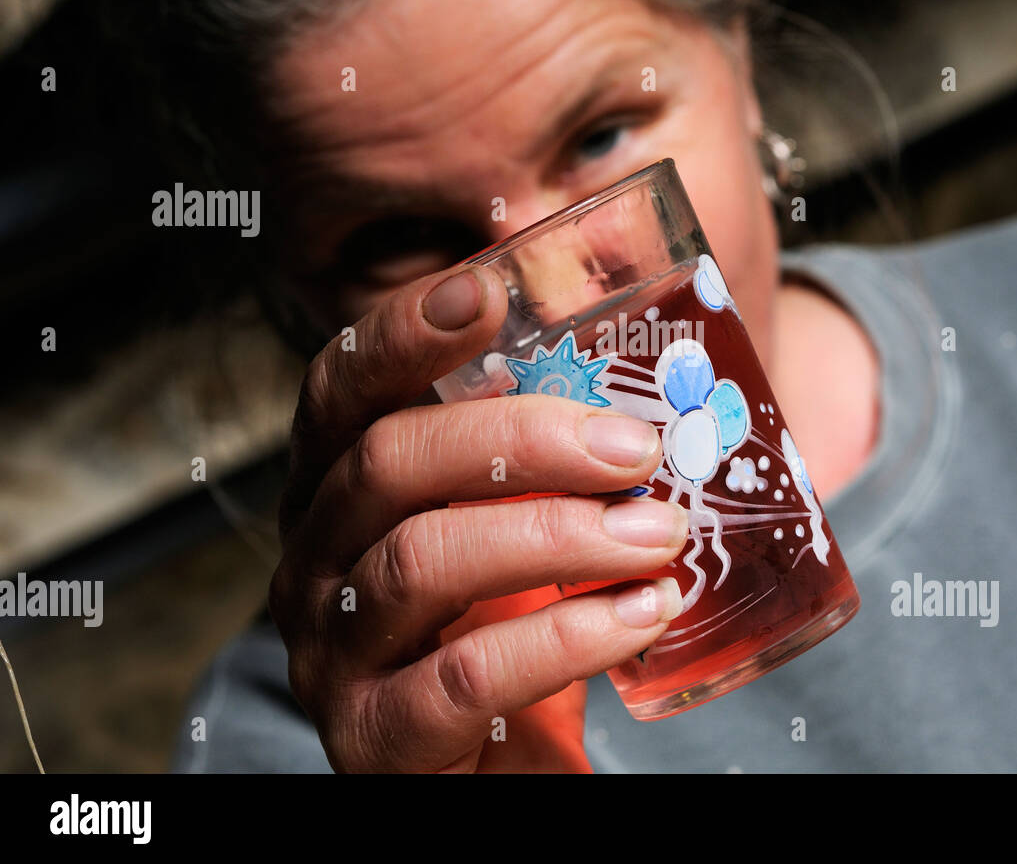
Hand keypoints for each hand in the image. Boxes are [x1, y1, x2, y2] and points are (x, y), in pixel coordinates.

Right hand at [270, 265, 686, 771]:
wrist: (495, 768)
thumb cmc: (510, 621)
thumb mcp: (514, 522)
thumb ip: (545, 453)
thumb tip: (655, 372)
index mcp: (338, 489)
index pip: (340, 390)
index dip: (400, 334)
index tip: (487, 293)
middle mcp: (314, 560)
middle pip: (387, 462)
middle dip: (520, 439)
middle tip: (635, 449)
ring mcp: (332, 652)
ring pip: (423, 562)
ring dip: (558, 536)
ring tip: (660, 535)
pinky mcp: (377, 736)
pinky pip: (466, 677)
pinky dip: (565, 636)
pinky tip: (642, 613)